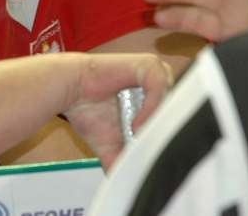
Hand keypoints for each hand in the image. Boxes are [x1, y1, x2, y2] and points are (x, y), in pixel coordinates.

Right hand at [62, 53, 173, 169]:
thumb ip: (125, 160)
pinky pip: (160, 86)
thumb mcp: (112, 145)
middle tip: (153, 148)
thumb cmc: (86, 110)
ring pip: (174, 97)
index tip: (157, 151)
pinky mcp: (146, 65)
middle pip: (179, 107)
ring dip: (160, 120)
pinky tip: (135, 125)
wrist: (67, 90)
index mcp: (152, 98)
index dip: (170, 134)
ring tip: (141, 137)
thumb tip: (131, 182)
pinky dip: (152, 108)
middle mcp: (156, 83)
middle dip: (167, 129)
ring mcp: (153, 71)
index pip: (176, 116)